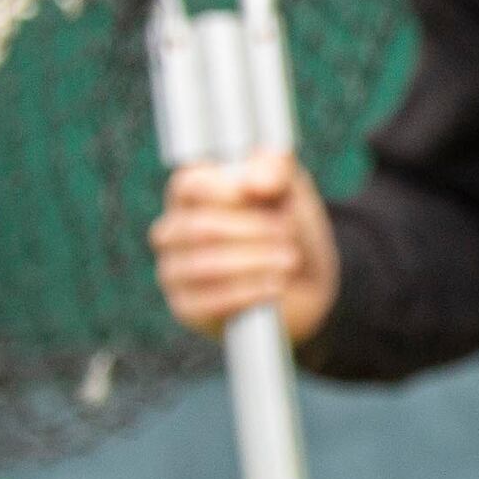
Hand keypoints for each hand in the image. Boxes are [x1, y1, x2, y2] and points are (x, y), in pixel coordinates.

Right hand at [151, 152, 337, 344]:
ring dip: (257, 261)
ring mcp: (175, 271)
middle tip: (289, 233)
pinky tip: (277, 285)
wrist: (305, 283)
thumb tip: (254, 182)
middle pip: (199, 227)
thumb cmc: (288, 227)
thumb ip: (276, 170)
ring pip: (205, 265)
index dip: (225, 190)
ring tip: (291, 259)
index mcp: (191, 193)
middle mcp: (173, 231)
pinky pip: (210, 301)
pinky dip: (250, 292)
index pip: (188, 185)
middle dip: (253, 230)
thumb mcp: (291, 189)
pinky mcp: (187, 308)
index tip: (264, 194)